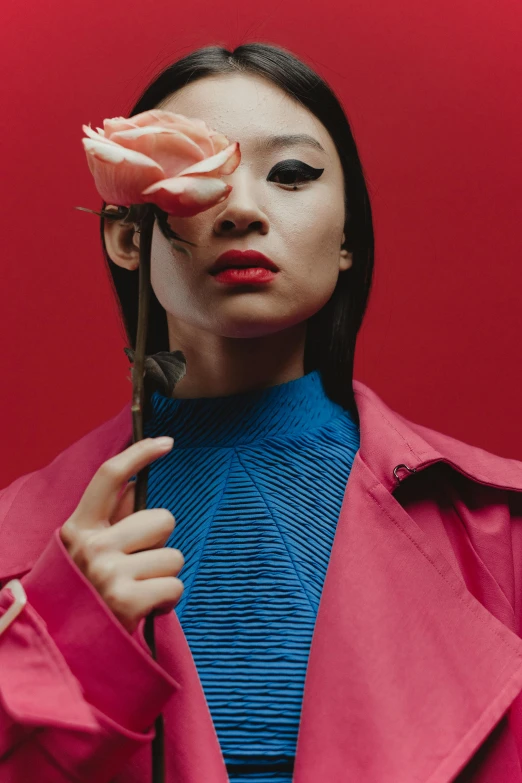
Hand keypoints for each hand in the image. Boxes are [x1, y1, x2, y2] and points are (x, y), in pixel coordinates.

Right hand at [60, 437, 182, 633]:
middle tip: (138, 566)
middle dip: (160, 542)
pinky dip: (168, 600)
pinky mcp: (127, 602)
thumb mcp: (84, 553)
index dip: (139, 453)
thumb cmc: (82, 594)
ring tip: (138, 591)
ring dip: (164, 576)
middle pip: (162, 518)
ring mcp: (108, 574)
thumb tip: (136, 486)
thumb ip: (111, 520)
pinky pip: (175, 586)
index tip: (165, 443)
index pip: (108, 477)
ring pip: (174, 556)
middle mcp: (91, 546)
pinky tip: (147, 608)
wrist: (61, 651)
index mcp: (78, 528)